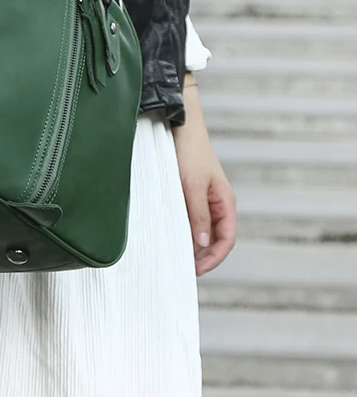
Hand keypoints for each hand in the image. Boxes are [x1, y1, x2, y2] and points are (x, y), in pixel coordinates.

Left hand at [173, 80, 236, 275]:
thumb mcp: (193, 184)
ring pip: (201, 229)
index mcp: (225, 202)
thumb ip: (198, 213)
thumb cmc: (190, 152)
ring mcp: (203, 198)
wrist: (180, 125)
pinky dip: (183, 229)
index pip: (226, 239)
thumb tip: (203, 244)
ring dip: (191, 243)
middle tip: (182, 269)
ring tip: (174, 255)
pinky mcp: (189, 193)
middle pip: (214, 237)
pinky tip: (169, 234)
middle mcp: (217, 203)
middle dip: (202, 255)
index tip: (197, 270)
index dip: (214, 257)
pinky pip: (189, 217)